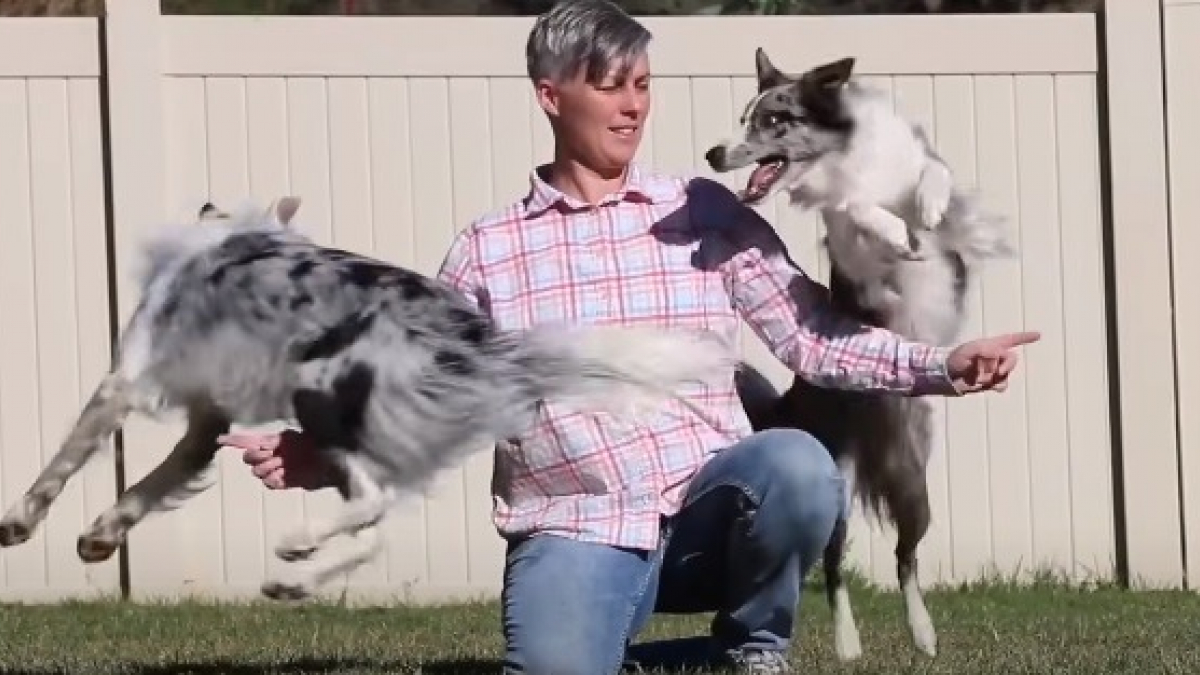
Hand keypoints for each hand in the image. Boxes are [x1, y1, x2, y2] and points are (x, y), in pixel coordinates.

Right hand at [217, 428, 334, 490]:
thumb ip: (272, 440)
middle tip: (270, 454)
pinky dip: (273, 479)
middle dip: (256, 456)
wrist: (331, 459)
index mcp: (273, 442)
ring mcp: (276, 469)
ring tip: (281, 464)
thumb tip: (257, 443)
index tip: (219, 440)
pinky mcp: (283, 482)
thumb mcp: (292, 437)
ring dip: (267, 467)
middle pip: (249, 458)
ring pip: (257, 471)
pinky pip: (269, 483)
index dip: (233, 441)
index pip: (248, 440)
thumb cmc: (314, 443)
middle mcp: (271, 456)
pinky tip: (282, 475)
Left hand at [945, 330, 1040, 393]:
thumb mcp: (968, 350)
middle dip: (1006, 365)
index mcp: (991, 345)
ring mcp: (993, 370)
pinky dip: (996, 385)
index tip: (1038, 334)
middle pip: (1012, 359)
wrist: (946, 377)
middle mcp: (994, 357)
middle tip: (996, 371)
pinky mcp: (990, 383)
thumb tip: (999, 355)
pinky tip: (984, 385)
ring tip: (978, 377)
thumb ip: (986, 350)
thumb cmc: (954, 359)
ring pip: (1006, 374)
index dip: (1025, 337)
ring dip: (995, 376)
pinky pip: (1002, 385)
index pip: (1012, 339)